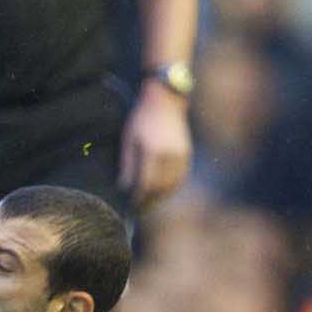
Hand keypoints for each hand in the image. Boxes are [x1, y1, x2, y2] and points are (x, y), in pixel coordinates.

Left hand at [121, 83, 191, 208]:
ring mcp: (181, 156)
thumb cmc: (141, 118)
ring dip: (161, 197)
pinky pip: (180, 178)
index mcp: (152, 152)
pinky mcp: (187, 154)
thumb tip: (124, 187)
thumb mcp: (128, 139)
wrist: (166, 101)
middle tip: (138, 210)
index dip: (138, 197)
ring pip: (172, 185)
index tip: (131, 205)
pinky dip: (171, 188)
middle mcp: (169, 156)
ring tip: (149, 204)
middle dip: (149, 201)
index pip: (146, 184)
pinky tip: (162, 192)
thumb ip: (127, 165)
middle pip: (160, 188)